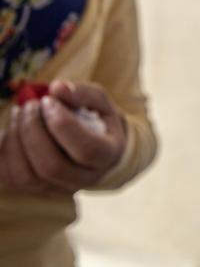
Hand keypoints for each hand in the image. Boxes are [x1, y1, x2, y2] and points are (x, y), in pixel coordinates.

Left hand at [0, 81, 126, 194]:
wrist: (96, 149)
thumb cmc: (98, 122)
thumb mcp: (100, 103)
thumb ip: (83, 94)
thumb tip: (57, 88)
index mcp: (108, 156)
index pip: (86, 150)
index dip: (62, 124)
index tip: (48, 100)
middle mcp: (85, 179)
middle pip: (51, 166)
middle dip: (33, 130)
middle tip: (31, 105)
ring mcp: (59, 189)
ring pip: (27, 175)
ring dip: (16, 140)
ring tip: (20, 113)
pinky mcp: (36, 191)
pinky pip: (10, 177)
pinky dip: (5, 150)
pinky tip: (13, 129)